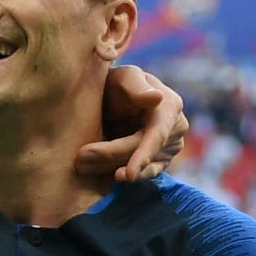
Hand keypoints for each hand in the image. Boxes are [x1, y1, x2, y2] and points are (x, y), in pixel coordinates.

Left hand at [77, 64, 188, 184]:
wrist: (111, 96)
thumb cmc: (118, 82)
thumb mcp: (125, 77)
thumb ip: (137, 87)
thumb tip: (157, 98)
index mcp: (170, 106)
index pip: (156, 135)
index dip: (142, 156)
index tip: (128, 174)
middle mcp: (175, 129)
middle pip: (142, 152)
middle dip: (111, 158)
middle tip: (80, 161)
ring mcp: (168, 147)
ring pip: (140, 167)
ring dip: (110, 168)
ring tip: (83, 167)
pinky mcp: (158, 161)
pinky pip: (142, 175)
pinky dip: (122, 176)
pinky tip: (107, 178)